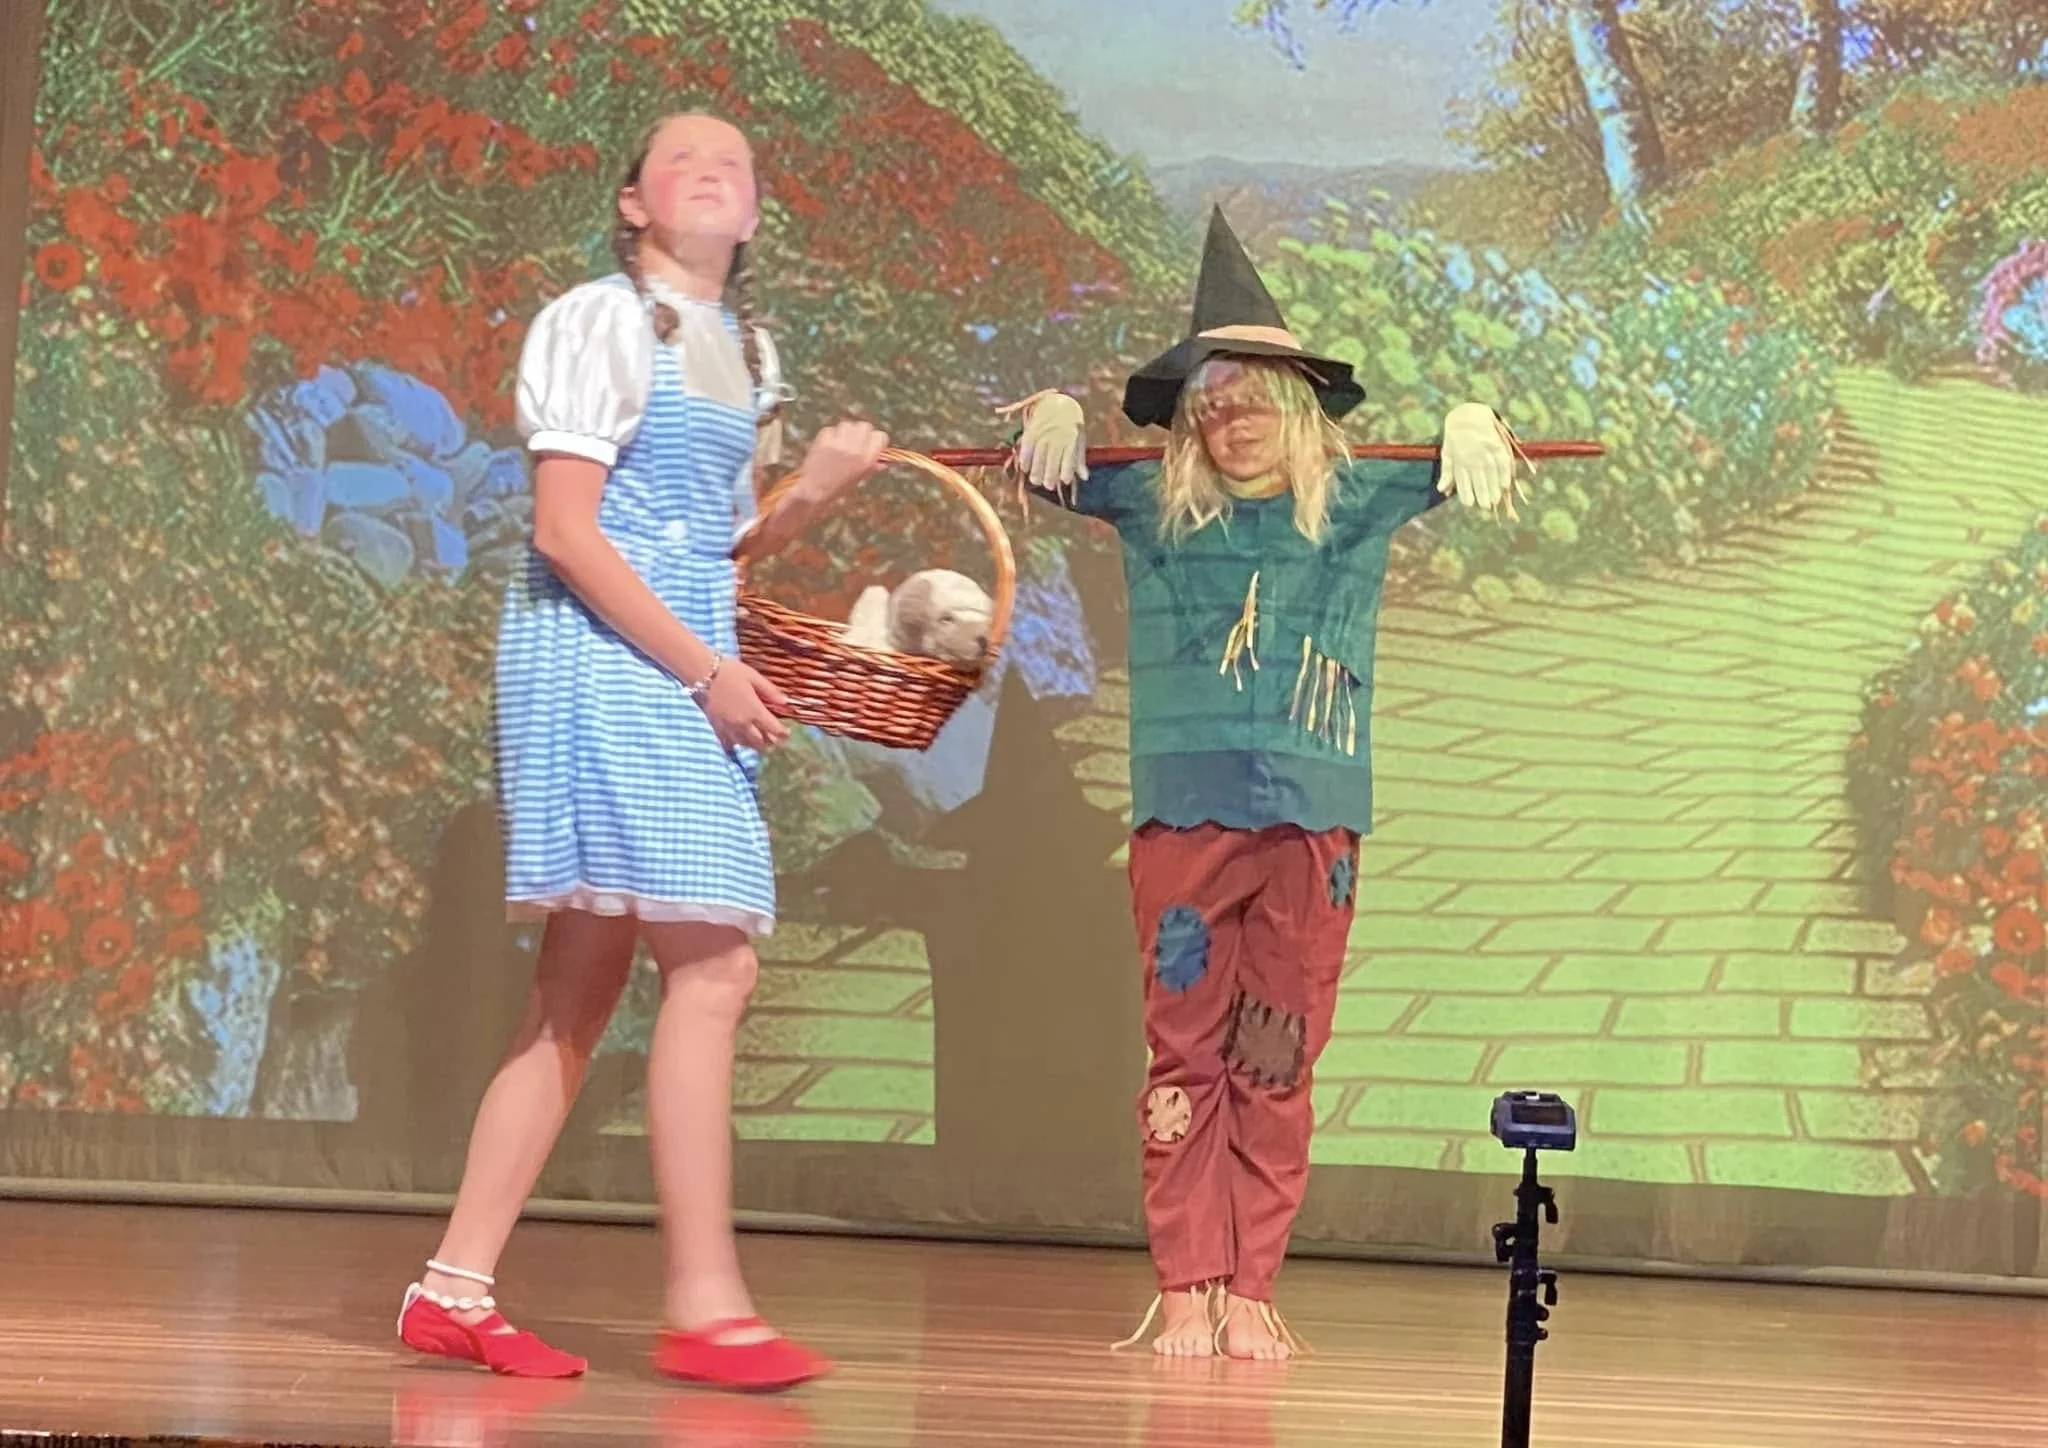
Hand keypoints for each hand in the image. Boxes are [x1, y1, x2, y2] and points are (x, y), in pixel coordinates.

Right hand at [698, 658, 790, 752]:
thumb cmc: (730, 672)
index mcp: (755, 711)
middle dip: (771, 742)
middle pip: (760, 742)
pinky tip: (741, 740)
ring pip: (746, 744)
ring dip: (756, 744)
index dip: (783, 734)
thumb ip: (771, 692)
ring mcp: (728, 727)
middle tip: (776, 740)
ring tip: (761, 742)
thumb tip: (786, 703)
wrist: (702, 672)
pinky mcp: (716, 726)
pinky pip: (729, 742)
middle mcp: (743, 723)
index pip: (774, 730)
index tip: (787, 734)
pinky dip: (738, 743)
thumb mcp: (754, 678)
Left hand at [797, 420, 887, 503]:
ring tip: (839, 444)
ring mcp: (839, 444)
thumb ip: (873, 465)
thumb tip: (886, 460)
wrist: (815, 491)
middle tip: (854, 440)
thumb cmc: (838, 486)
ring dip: (844, 432)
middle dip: (860, 431)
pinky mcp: (824, 441)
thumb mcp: (860, 477)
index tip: (870, 442)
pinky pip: (830, 429)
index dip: (875, 439)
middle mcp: (855, 450)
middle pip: (864, 426)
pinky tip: (827, 446)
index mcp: (867, 460)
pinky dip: (830, 436)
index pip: (880, 436)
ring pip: (847, 425)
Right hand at [1014, 391, 1087, 492]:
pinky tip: (1024, 468)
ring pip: (1039, 455)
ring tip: (1035, 480)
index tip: (1064, 481)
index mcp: (1071, 438)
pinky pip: (1027, 447)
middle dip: (1050, 474)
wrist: (1057, 401)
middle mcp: (1057, 436)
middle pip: (1052, 459)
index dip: (1066, 470)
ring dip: (1036, 470)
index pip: (1068, 458)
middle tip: (1048, 486)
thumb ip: (1079, 458)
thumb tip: (1084, 477)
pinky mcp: (1031, 430)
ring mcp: (1044, 433)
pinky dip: (1025, 458)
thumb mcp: (1079, 438)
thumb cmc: (1070, 423)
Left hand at [1438, 401, 1524, 518]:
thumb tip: (1442, 491)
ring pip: (1491, 474)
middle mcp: (1472, 457)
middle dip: (1483, 495)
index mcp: (1459, 460)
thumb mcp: (1447, 452)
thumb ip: (1446, 472)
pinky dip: (1505, 474)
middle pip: (1479, 480)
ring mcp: (1486, 451)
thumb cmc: (1455, 434)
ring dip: (1494, 488)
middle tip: (1486, 506)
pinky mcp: (1497, 445)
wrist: (1468, 412)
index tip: (1470, 504)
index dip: (1467, 494)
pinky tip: (1506, 485)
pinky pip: (1503, 462)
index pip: (1463, 481)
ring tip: (1496, 499)